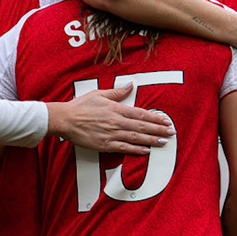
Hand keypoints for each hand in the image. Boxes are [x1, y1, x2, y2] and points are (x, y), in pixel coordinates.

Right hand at [47, 84, 174, 153]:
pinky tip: (146, 150)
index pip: (141, 113)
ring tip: (164, 142)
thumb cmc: (80, 106)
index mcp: (116, 108)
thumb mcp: (98, 94)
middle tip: (171, 133)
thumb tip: (130, 85)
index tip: (166, 121)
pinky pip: (124, 148)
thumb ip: (116, 92)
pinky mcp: (105, 145)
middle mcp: (116, 122)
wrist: (65, 120)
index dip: (155, 118)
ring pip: (136, 137)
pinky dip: (136, 149)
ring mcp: (111, 134)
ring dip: (151, 140)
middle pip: (142, 126)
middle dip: (158, 130)